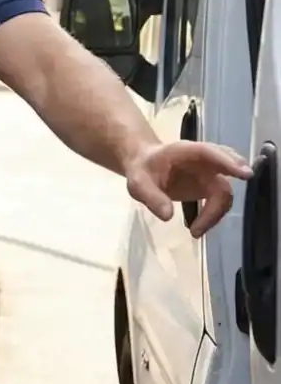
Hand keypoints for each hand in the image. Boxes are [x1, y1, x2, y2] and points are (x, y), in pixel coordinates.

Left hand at [126, 140, 252, 237]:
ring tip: (196, 231)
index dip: (228, 162)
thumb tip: (168, 216)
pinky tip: (198, 228)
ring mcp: (209, 173)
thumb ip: (151, 196)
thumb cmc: (142, 170)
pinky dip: (212, 215)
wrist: (143, 168)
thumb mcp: (138, 182)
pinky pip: (219, 201)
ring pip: (224, 190)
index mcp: (185, 152)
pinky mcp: (209, 187)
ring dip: (215, 212)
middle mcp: (202, 161)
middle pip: (226, 166)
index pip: (209, 153)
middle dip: (236, 176)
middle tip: (245, 183)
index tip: (244, 174)